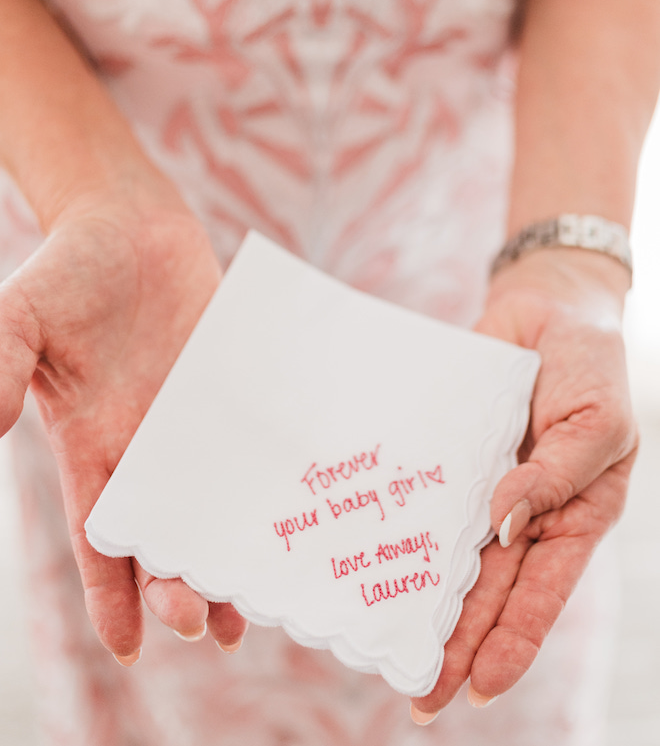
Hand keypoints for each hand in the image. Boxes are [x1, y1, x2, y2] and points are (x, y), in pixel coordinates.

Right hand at [0, 181, 247, 662]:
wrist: (130, 221)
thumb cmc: (70, 269)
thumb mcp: (22, 316)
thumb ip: (0, 365)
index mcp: (94, 446)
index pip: (100, 538)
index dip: (108, 596)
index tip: (126, 649)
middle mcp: (151, 448)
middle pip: (166, 539)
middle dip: (179, 590)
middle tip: (201, 624)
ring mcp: (201, 423)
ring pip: (220, 509)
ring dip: (232, 560)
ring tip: (252, 610)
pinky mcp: (240, 393)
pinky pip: (260, 450)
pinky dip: (276, 490)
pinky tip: (296, 523)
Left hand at [410, 247, 636, 721]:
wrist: (547, 308)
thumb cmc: (590, 368)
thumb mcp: (597, 425)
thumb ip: (556, 478)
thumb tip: (506, 525)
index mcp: (570, 516)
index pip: (540, 593)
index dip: (511, 643)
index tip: (476, 690)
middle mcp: (521, 513)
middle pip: (488, 591)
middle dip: (457, 645)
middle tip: (421, 695)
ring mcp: (479, 487)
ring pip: (448, 556)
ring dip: (422, 601)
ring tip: (387, 646)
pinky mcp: (445, 458)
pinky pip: (421, 497)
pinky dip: (399, 528)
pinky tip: (369, 558)